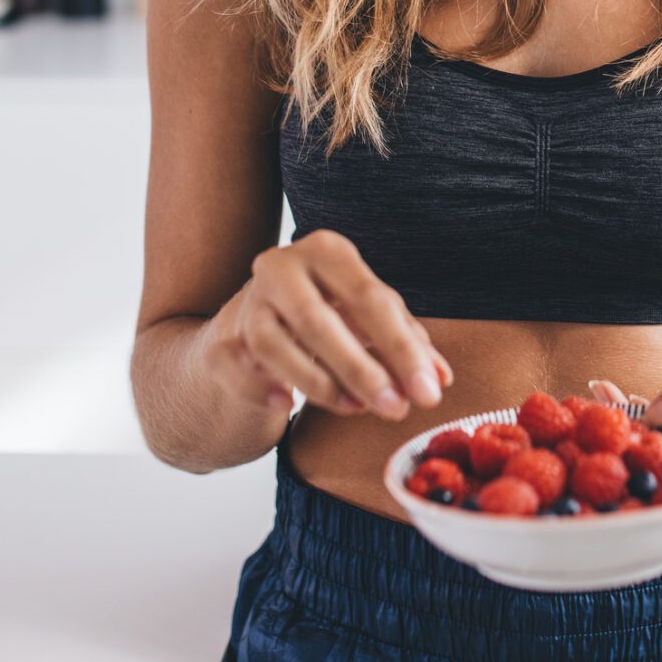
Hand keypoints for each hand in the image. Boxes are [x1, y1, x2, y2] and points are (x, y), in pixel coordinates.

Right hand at [202, 229, 453, 422]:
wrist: (249, 331)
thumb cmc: (324, 316)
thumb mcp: (366, 320)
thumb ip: (405, 343)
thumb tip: (440, 379)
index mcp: (327, 251)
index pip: (370, 297)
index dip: (402, 348)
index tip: (430, 391)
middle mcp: (280, 267)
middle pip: (319, 320)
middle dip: (362, 370)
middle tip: (396, 409)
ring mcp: (245, 304)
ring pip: (275, 346)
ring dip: (320, 384)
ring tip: (355, 408)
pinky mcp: (221, 341)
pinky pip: (242, 371)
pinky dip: (267, 389)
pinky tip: (289, 405)